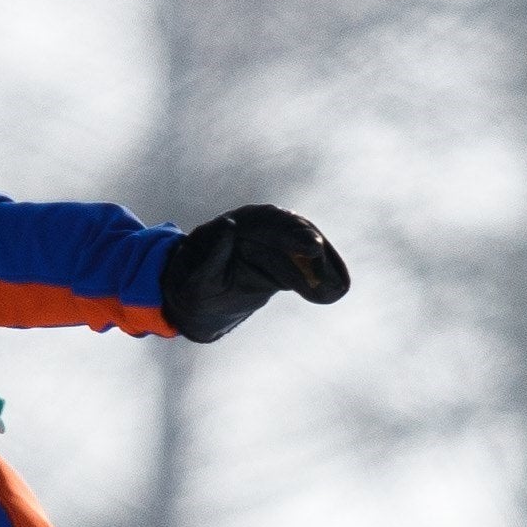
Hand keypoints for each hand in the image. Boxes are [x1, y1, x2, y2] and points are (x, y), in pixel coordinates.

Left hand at [158, 205, 349, 341]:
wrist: (192, 304)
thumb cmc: (188, 290)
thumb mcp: (192, 280)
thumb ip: (210, 256)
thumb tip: (230, 226)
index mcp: (235, 226)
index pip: (269, 223)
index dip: (291, 234)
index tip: (311, 247)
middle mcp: (258, 230)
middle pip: (294, 232)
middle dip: (314, 249)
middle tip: (332, 268)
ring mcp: (272, 247)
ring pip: (303, 251)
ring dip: (323, 267)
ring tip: (338, 288)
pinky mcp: (282, 265)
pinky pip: (304, 270)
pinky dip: (320, 279)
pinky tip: (336, 291)